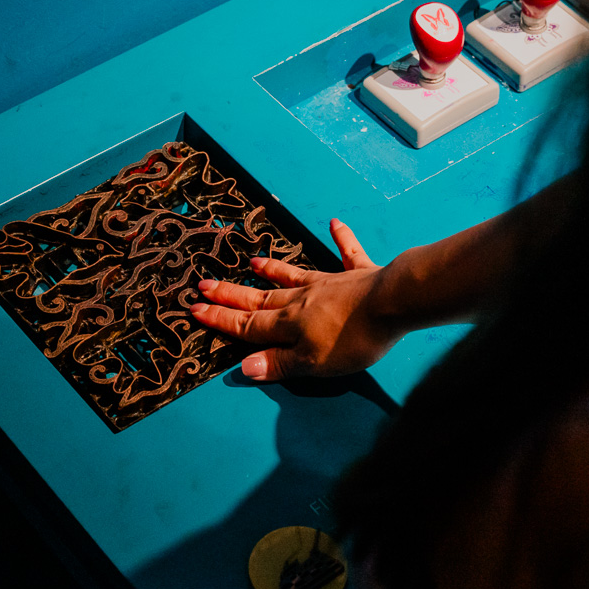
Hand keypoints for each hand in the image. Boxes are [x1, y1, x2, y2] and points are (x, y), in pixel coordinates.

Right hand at [190, 219, 400, 380]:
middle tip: (205, 283)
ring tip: (252, 262)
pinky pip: (347, 253)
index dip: (220, 319)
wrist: (392, 303)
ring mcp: (329, 283)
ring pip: (293, 275)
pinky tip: (335, 222)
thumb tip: (243, 366)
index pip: (247, 325)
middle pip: (261, 298)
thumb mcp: (313, 363)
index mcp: (289, 324)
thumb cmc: (353, 338)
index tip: (195, 308)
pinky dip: (341, 238)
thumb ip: (279, 363)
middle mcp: (302, 299)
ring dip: (272, 270)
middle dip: (231, 295)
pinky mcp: (358, 274)